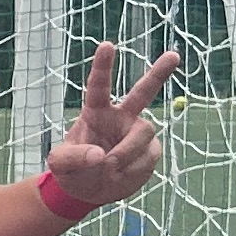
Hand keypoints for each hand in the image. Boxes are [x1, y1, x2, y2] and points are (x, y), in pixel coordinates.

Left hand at [45, 43, 183, 213]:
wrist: (90, 191)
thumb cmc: (72, 170)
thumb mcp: (61, 164)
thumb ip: (74, 158)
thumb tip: (102, 156)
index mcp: (95, 112)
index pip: (99, 86)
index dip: (102, 66)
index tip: (107, 45)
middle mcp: (121, 117)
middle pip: (143, 92)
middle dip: (159, 74)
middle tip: (174, 55)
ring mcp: (137, 132)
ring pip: (144, 133)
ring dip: (126, 153)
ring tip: (110, 169)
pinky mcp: (150, 150)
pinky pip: (148, 156)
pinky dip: (133, 169)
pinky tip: (121, 175)